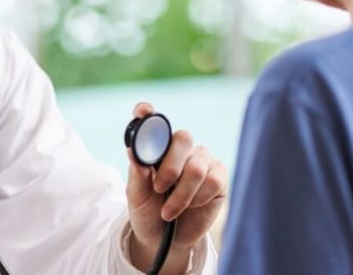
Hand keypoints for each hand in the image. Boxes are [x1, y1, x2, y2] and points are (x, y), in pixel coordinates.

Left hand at [125, 102, 226, 273]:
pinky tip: (191, 206)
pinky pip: (213, 180)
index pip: (154, 122)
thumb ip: (137, 175)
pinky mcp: (219, 176)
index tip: (142, 111)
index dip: (148, 114)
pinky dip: (198, 198)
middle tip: (159, 188)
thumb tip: (133, 151)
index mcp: (157, 147)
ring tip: (169, 211)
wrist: (165, 242)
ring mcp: (202, 160)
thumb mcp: (136, 196)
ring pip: (196, 167)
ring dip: (181, 194)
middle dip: (170, 167)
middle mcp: (181, 149)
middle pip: (183, 138)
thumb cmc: (148, 212)